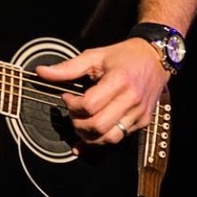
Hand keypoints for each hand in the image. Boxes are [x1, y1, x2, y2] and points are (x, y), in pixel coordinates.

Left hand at [36, 38, 168, 148]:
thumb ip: (67, 67)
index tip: (67, 97)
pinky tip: (90, 136)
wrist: (155, 58)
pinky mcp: (143, 122)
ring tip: (81, 123)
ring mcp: (139, 113)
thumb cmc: (124, 56)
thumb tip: (42, 72)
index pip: (90, 105)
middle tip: (73, 112)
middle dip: (78, 123)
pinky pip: (120, 138)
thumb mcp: (94, 56)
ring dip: (90, 137)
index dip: (73, 105)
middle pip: (98, 125)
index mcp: (119, 81)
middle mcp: (132, 100)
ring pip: (110, 138)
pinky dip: (102, 140)